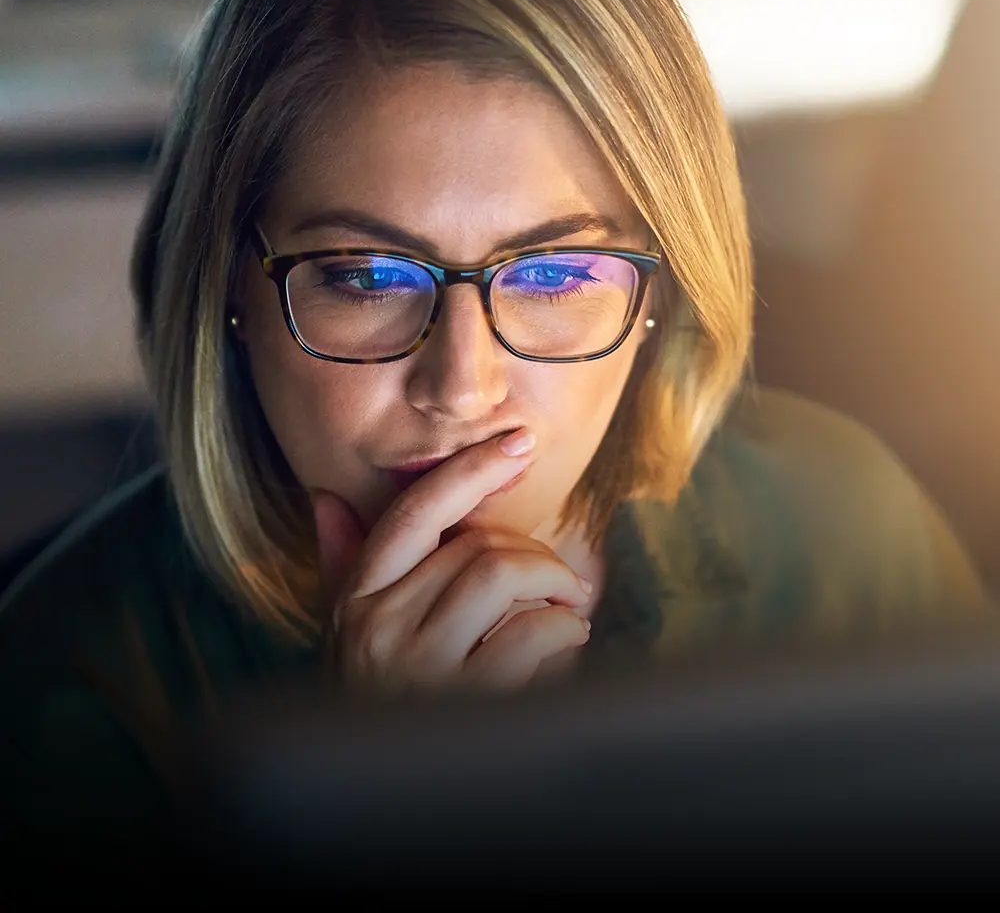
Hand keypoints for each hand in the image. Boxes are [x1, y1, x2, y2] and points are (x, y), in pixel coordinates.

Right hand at [312, 428, 591, 691]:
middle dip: (533, 553)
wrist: (370, 811)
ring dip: (554, 583)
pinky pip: (529, 634)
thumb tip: (325, 498)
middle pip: (473, 545)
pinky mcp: (461, 705)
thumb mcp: (344, 635)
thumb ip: (342, 565)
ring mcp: (417, 668)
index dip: (470, 470)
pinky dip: (564, 630)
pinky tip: (569, 645)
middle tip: (560, 579)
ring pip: (500, 574)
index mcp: (355, 600)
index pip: (414, 512)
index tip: (517, 443)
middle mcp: (377, 626)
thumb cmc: (370, 707)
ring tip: (570, 608)